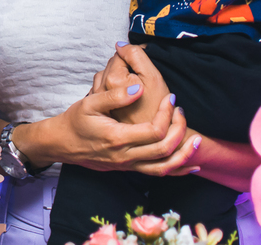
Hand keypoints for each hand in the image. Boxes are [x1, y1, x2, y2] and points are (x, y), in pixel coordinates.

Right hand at [15, 82, 189, 171]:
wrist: (63, 143)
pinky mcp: (130, 168)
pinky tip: (192, 165)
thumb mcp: (90, 102)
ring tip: (197, 140)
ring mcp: (129, 165)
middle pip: (165, 150)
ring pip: (165, 168)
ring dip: (185, 155)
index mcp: (118, 138)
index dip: (167, 114)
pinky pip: (158, 173)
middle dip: (180, 129)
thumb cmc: (76, 121)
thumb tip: (139, 87)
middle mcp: (126, 156)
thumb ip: (116, 95)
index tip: (170, 98)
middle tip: (180, 110)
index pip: (155, 131)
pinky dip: (177, 170)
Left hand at [96, 42, 171, 127]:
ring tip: (136, 91)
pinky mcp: (101, 108)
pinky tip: (127, 99)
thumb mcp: (152, 79)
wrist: (155, 139)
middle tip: (141, 83)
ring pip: (107, 76)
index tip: (144, 71)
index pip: (119, 54)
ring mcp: (99, 100)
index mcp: (113, 80)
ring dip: (119, 78)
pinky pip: (105, 89)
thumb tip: (121, 45)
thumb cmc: (157, 109)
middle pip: (112, 65)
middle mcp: (101, 89)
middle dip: (126, 68)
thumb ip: (136, 56)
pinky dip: (114, 89)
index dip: (134, 59)